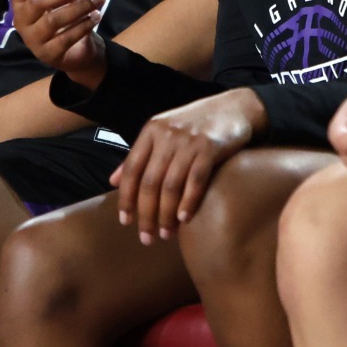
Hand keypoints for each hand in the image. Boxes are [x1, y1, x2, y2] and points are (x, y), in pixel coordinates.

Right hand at [8, 0, 107, 85]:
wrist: (74, 49)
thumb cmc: (64, 9)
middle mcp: (22, 19)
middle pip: (40, 1)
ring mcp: (33, 39)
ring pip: (54, 20)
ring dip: (80, 7)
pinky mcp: (48, 55)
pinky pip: (65, 38)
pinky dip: (83, 26)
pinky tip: (97, 16)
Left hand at [110, 89, 263, 242]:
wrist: (233, 108)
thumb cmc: (194, 125)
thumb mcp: (163, 134)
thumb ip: (139, 156)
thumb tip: (113, 181)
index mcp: (151, 131)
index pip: (131, 169)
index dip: (126, 198)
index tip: (125, 222)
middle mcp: (166, 135)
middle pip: (150, 182)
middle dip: (146, 214)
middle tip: (147, 238)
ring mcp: (188, 141)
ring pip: (171, 185)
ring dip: (166, 214)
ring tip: (166, 234)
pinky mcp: (209, 147)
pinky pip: (195, 181)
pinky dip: (188, 202)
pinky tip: (184, 219)